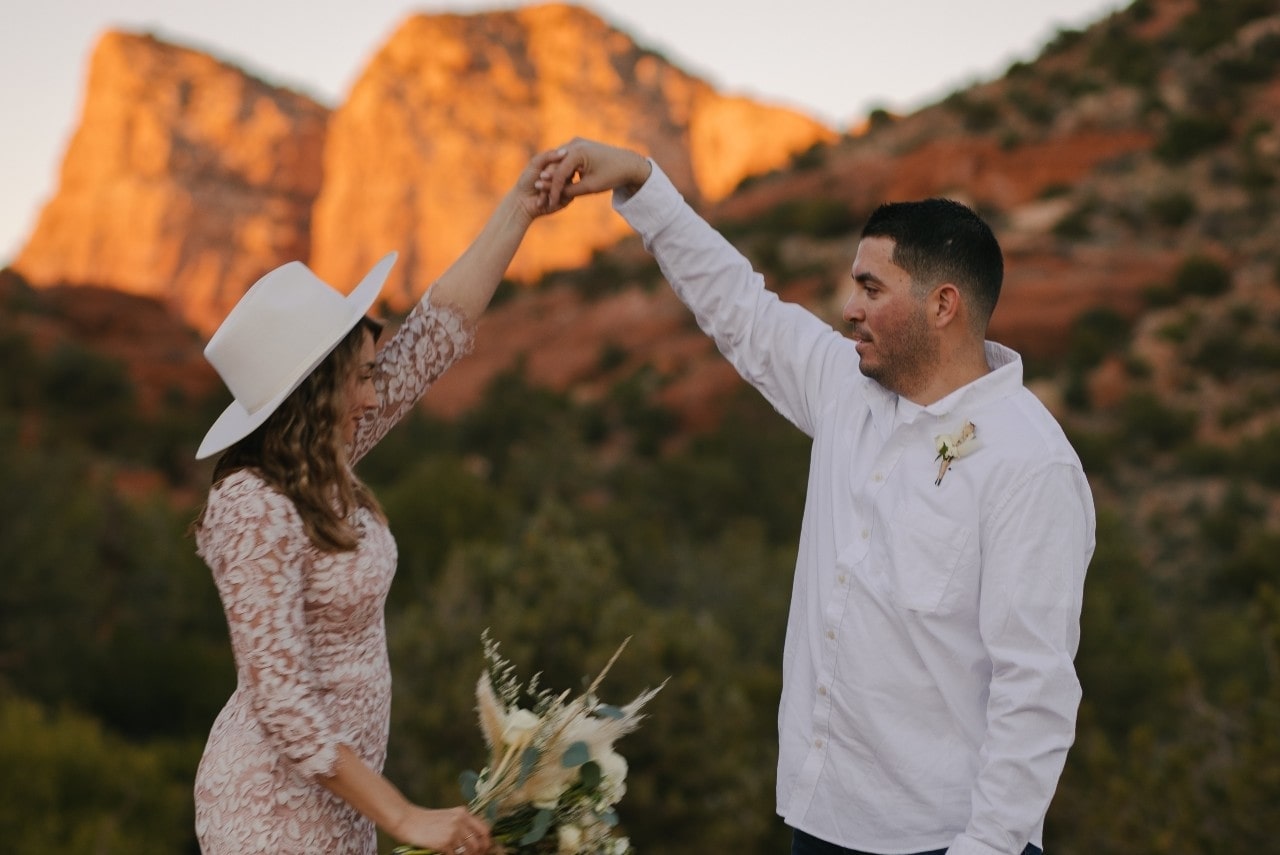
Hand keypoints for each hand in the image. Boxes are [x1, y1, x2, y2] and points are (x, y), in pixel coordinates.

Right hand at [392, 805, 491, 854]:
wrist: (408, 821)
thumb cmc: (426, 821)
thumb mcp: (448, 816)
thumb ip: (462, 823)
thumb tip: (476, 840)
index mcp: (463, 813)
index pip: (485, 829)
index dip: (486, 842)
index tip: (483, 849)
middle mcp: (460, 821)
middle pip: (479, 843)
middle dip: (478, 853)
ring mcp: (453, 832)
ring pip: (469, 851)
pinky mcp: (444, 843)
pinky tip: (448, 854)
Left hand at [512, 147, 571, 219]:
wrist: (523, 201)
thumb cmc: (527, 180)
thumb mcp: (535, 163)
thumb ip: (549, 156)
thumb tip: (566, 151)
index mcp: (559, 165)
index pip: (564, 160)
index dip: (553, 166)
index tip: (540, 173)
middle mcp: (566, 175)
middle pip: (567, 171)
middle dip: (550, 177)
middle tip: (538, 180)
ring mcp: (568, 186)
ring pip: (566, 183)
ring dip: (549, 186)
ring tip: (537, 187)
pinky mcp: (567, 199)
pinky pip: (566, 195)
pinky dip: (552, 196)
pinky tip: (542, 199)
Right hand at [535, 137, 652, 209]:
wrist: (628, 164)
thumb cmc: (611, 175)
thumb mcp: (590, 186)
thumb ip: (571, 190)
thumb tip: (554, 194)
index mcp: (577, 151)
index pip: (559, 173)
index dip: (553, 190)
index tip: (550, 204)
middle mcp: (574, 143)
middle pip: (555, 166)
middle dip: (548, 183)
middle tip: (541, 199)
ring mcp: (575, 143)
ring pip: (559, 163)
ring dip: (553, 177)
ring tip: (546, 194)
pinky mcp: (578, 147)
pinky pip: (565, 160)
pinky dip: (562, 172)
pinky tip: (556, 185)